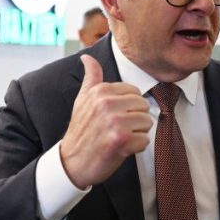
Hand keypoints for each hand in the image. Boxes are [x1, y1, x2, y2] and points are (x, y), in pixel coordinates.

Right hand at [59, 55, 151, 188]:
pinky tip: (120, 150)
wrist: (72, 163)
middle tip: (116, 130)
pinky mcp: (121, 141)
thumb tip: (86, 57)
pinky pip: (145, 141)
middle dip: (134, 120)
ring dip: (136, 134)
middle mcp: (107, 104)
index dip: (128, 107)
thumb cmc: (80, 131)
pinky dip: (136, 148)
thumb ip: (91, 78)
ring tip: (118, 138)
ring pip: (147, 123)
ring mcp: (114, 122)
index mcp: (100, 92)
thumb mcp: (82, 101)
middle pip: (144, 107)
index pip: (134, 92)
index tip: (113, 117)